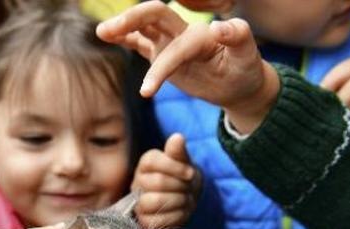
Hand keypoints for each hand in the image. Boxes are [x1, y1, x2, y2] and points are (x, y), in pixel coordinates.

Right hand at [96, 2, 278, 132]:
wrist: (238, 82)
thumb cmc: (244, 69)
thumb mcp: (247, 56)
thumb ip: (238, 37)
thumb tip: (219, 27)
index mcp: (200, 35)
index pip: (177, 47)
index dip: (161, 67)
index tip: (147, 93)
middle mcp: (182, 33)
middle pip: (154, 15)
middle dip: (132, 20)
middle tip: (108, 29)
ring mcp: (170, 42)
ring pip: (144, 27)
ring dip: (123, 27)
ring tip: (102, 32)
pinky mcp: (163, 53)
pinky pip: (140, 43)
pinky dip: (125, 39)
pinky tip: (108, 37)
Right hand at [132, 133, 200, 228]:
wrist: (186, 197)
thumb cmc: (182, 176)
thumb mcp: (183, 161)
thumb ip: (178, 151)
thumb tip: (177, 138)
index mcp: (146, 164)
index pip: (152, 161)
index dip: (174, 167)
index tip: (190, 173)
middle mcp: (138, 182)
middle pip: (156, 182)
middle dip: (179, 185)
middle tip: (188, 188)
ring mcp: (138, 202)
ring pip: (153, 201)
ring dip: (177, 201)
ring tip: (186, 199)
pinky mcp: (143, 220)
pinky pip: (155, 221)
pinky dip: (174, 217)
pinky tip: (182, 211)